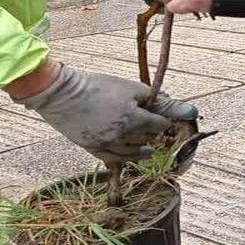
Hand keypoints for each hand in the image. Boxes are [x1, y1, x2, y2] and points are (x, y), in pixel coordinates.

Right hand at [13, 65, 197, 163]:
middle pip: (147, 139)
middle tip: (158, 129)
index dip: (166, 120)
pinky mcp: (92, 149)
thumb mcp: (130, 88)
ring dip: (143, 149)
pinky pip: (114, 159)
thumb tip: (183, 107)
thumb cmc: (98, 86)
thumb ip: (156, 99)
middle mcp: (122, 137)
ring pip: (133, 153)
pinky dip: (125, 157)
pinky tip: (131, 155)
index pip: (160, 125)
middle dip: (154, 133)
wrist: (61, 94)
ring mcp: (107, 145)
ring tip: (151, 149)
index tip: (169, 119)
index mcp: (134, 120)